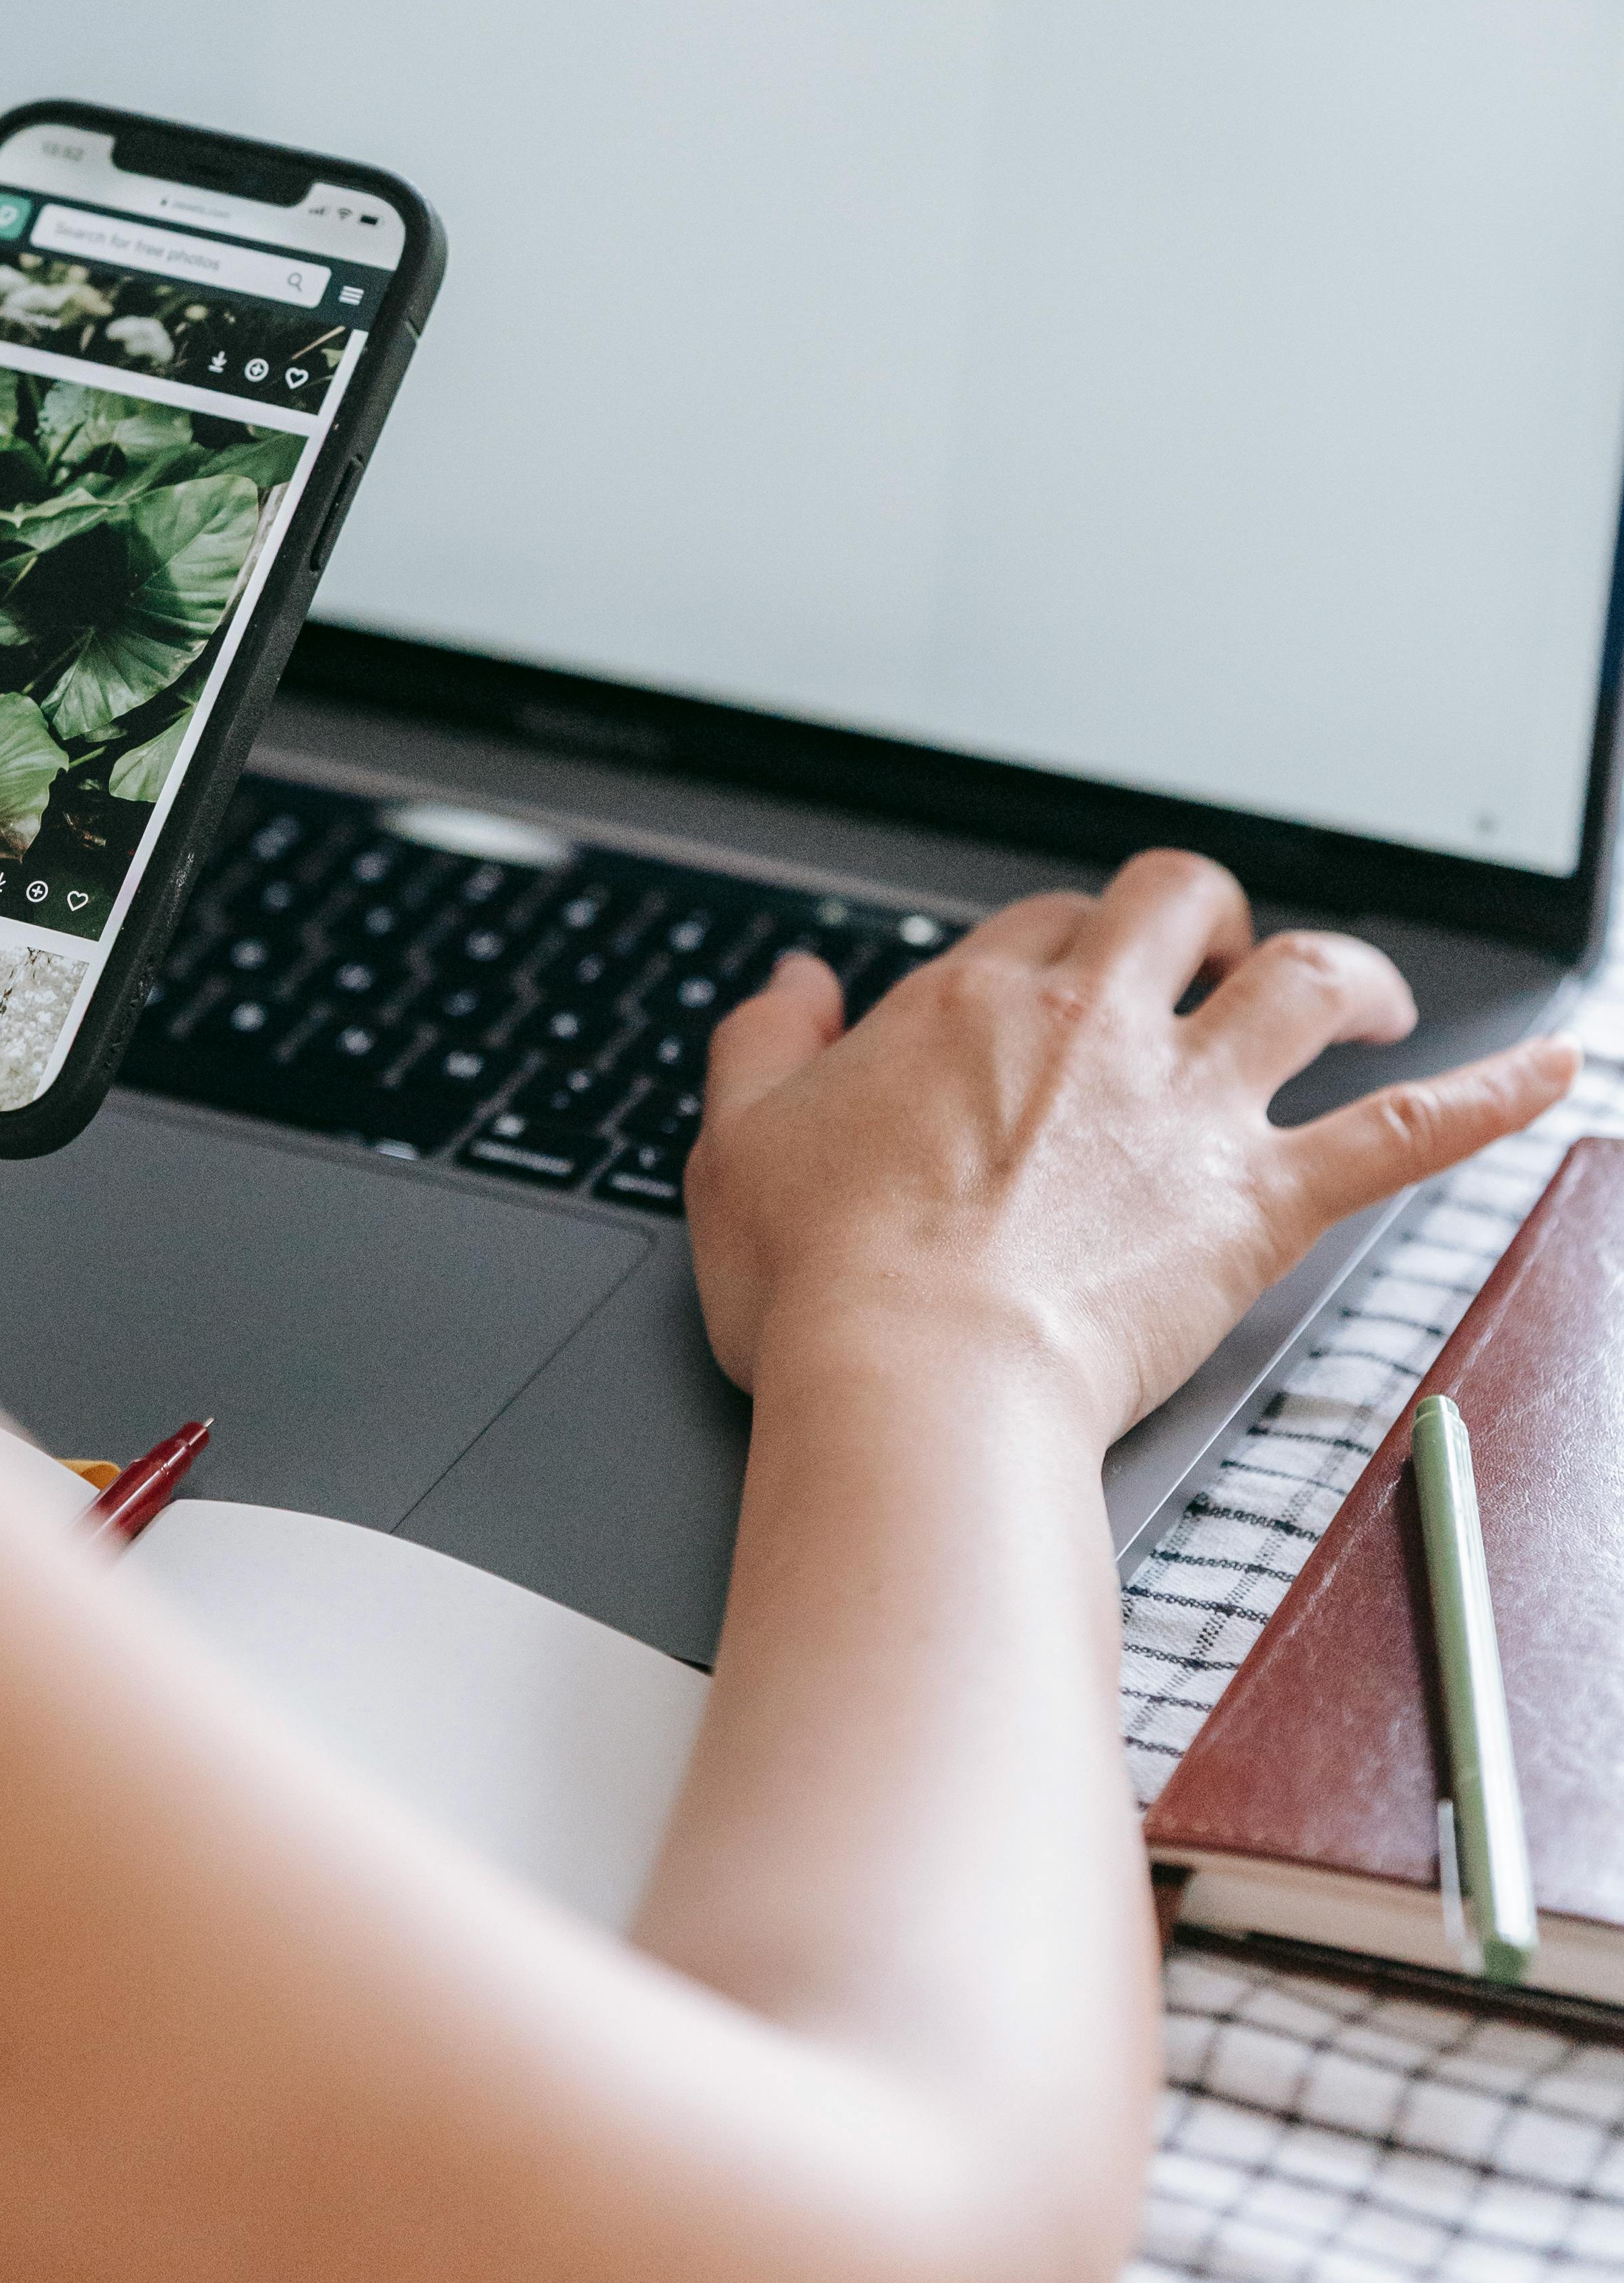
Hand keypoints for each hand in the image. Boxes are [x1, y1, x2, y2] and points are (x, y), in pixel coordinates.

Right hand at [686, 849, 1576, 1446]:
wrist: (917, 1377)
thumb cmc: (825, 1283)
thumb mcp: (741, 1142)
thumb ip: (765, 1043)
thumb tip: (789, 983)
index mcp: (972, 1007)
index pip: (1044, 924)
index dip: (1064, 940)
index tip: (1063, 986)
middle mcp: (1092, 1027)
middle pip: (1175, 905)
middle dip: (1206, 907)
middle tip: (1219, 941)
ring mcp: (1184, 1108)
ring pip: (1301, 980)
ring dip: (1350, 972)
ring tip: (1372, 993)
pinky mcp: (1257, 1202)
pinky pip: (1405, 1134)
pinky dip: (1495, 1096)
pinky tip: (1559, 1070)